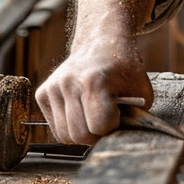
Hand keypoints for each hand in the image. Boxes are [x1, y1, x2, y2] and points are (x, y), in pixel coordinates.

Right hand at [36, 42, 152, 144]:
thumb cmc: (123, 69)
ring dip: (82, 133)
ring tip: (95, 117)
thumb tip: (121, 139)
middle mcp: (68, 82)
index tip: (120, 116)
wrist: (102, 44)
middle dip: (97, 135)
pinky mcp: (42, 93)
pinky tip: (82, 111)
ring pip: (64, 135)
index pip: (99, 126)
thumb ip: (134, 116)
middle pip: (79, 135)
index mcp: (94, 80)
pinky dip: (70, 127)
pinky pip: (55, 128)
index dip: (114, 127)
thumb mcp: (141, 90)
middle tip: (107, 123)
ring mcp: (52, 87)